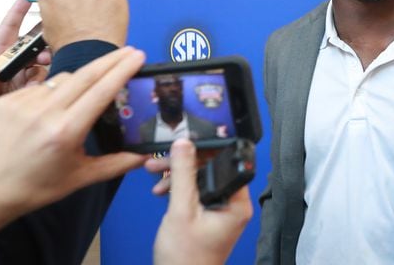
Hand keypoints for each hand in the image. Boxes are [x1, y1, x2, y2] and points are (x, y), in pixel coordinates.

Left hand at [0, 0, 50, 107]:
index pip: (10, 25)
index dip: (20, 9)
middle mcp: (13, 59)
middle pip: (32, 40)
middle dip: (42, 37)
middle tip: (43, 42)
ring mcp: (23, 72)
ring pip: (42, 59)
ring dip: (44, 58)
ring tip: (41, 64)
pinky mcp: (30, 86)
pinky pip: (42, 79)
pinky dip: (40, 82)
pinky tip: (32, 87)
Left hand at [0, 47, 147, 232]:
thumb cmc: (33, 187)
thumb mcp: (79, 178)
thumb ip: (115, 165)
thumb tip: (143, 157)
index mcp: (65, 131)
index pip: (101, 91)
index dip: (121, 70)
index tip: (137, 57)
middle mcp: (44, 112)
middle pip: (85, 74)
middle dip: (111, 60)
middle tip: (130, 50)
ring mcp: (23, 103)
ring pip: (63, 79)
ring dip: (82, 79)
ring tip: (90, 90)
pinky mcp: (7, 101)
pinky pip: (40, 87)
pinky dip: (54, 92)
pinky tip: (55, 107)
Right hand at [151, 139, 251, 264]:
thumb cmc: (185, 259)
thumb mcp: (181, 210)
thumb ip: (182, 174)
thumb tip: (184, 144)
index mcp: (237, 202)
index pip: (226, 161)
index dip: (205, 148)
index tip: (185, 142)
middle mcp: (234, 203)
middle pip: (211, 168)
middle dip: (184, 163)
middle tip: (162, 159)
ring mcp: (222, 208)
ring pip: (200, 178)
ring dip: (178, 174)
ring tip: (156, 172)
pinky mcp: (210, 213)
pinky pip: (196, 191)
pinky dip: (180, 188)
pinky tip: (162, 189)